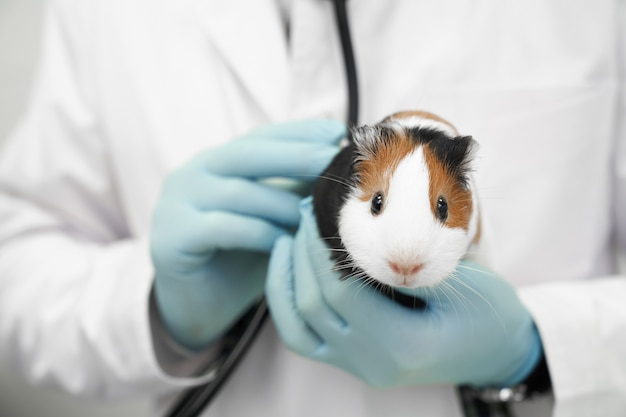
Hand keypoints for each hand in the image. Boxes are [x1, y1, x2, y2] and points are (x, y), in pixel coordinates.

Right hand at [150, 120, 345, 349]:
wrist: (196, 306)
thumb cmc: (241, 257)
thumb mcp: (270, 217)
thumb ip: (292, 190)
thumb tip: (335, 161)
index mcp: (214, 162)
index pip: (259, 138)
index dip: (297, 132)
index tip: (337, 132)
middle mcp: (191, 174)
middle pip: (246, 154)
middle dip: (294, 155)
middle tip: (330, 159)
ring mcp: (174, 204)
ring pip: (239, 193)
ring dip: (282, 202)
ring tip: (316, 213)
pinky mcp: (172, 238)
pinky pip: (223, 228)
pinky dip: (259, 233)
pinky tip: (285, 242)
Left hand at [266, 197, 541, 387]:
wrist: (498, 352)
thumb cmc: (489, 314)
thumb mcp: (458, 282)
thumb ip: (404, 265)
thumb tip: (353, 238)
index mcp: (402, 344)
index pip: (340, 291)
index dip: (320, 249)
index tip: (315, 212)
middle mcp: (374, 363)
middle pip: (314, 305)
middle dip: (301, 254)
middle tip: (302, 212)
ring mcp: (362, 368)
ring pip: (298, 328)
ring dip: (286, 281)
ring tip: (288, 241)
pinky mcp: (356, 364)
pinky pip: (306, 341)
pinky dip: (289, 308)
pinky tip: (290, 277)